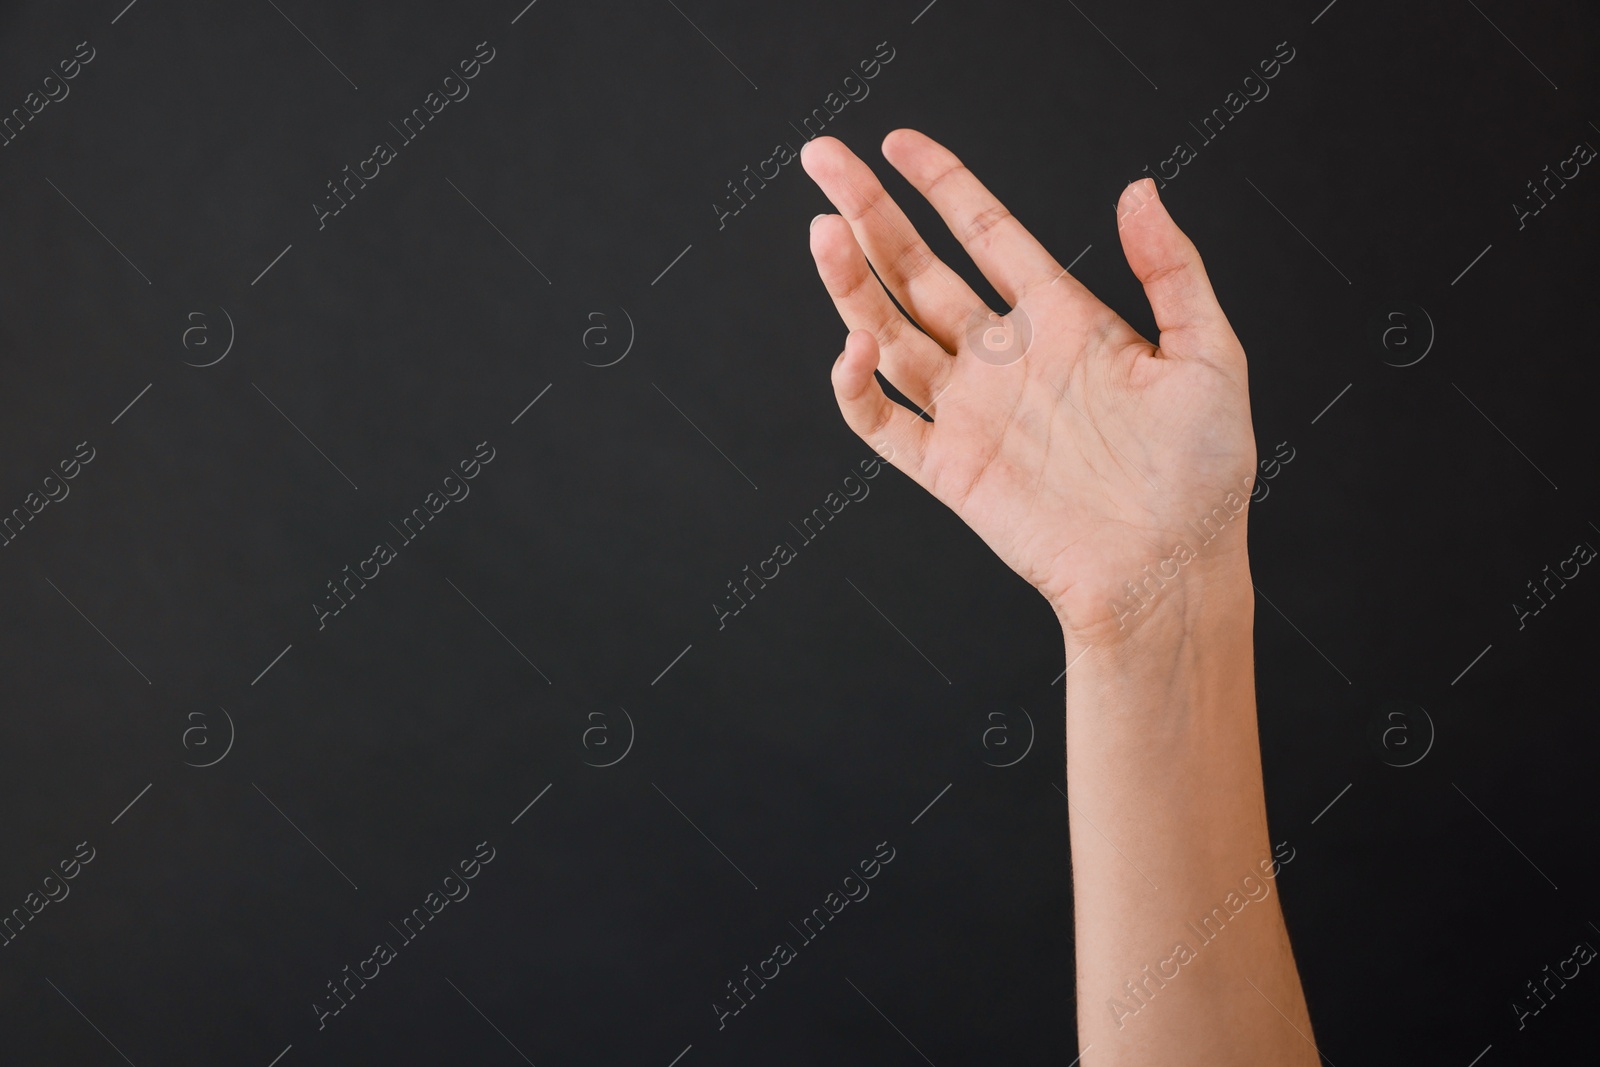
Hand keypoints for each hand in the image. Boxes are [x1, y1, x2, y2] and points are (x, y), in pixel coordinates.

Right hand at [802, 130, 1256, 646]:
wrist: (1171, 573)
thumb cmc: (1202, 474)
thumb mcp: (1209, 355)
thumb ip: (1171, 269)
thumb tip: (1137, 188)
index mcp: (1061, 319)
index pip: (984, 230)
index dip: (941, 182)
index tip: (896, 142)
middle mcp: (1004, 357)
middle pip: (916, 268)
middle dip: (867, 211)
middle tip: (822, 158)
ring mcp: (971, 410)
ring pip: (888, 330)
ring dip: (849, 282)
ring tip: (822, 230)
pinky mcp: (949, 467)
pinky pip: (882, 421)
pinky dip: (856, 385)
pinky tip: (853, 344)